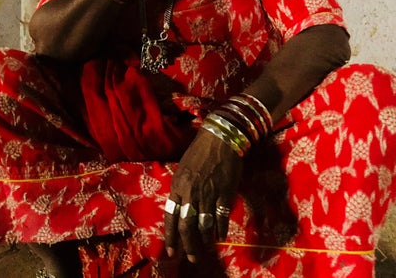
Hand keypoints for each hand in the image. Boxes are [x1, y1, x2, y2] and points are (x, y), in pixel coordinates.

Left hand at [164, 129, 241, 262]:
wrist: (220, 138)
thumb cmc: (199, 151)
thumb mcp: (183, 169)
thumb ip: (181, 189)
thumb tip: (179, 208)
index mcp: (178, 186)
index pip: (170, 216)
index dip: (171, 236)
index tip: (171, 252)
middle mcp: (191, 192)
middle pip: (187, 226)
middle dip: (188, 245)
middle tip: (191, 258)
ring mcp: (208, 194)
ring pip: (204, 224)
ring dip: (205, 240)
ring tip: (205, 248)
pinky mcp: (225, 193)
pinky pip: (221, 217)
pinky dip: (220, 229)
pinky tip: (219, 236)